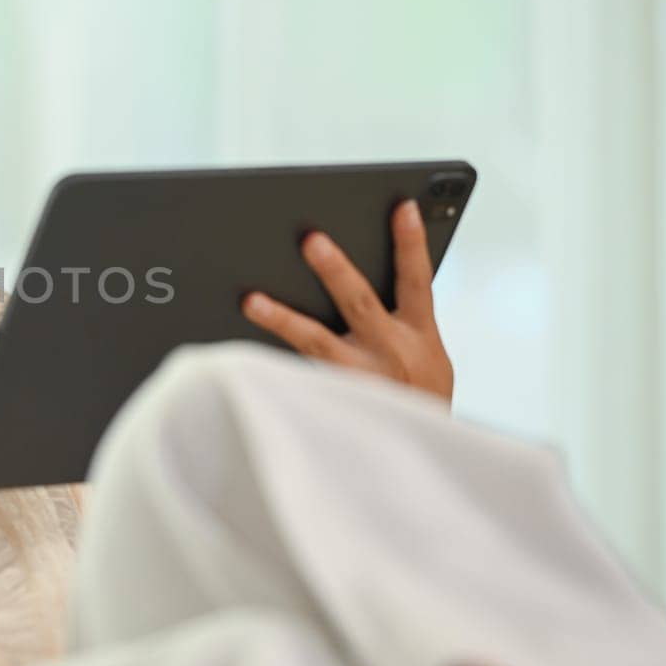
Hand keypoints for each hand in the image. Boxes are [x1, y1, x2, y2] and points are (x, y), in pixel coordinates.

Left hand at [240, 200, 452, 401]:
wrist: (419, 459)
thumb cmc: (416, 401)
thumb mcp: (428, 361)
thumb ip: (398, 322)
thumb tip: (350, 279)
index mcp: (421, 336)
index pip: (416, 280)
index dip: (410, 242)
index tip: (401, 206)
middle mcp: (391, 353)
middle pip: (359, 301)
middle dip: (334, 269)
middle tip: (310, 239)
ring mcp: (360, 379)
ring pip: (316, 341)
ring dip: (281, 318)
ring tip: (250, 300)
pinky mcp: (333, 401)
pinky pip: (297, 376)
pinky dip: (269, 364)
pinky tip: (237, 354)